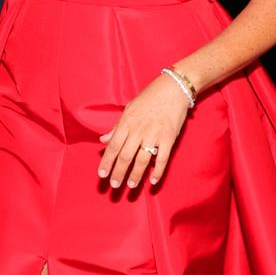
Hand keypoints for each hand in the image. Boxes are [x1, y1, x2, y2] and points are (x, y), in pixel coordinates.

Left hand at [98, 74, 189, 188]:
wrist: (173, 88)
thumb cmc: (149, 97)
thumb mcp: (128, 109)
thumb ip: (116, 127)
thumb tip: (102, 140)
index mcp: (126, 122)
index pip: (113, 146)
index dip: (107, 162)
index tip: (102, 175)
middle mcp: (138, 131)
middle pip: (125, 156)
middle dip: (118, 173)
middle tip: (114, 186)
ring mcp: (154, 135)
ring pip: (142, 160)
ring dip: (135, 175)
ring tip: (131, 186)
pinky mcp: (169, 138)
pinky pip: (162, 159)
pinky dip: (158, 171)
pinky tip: (152, 181)